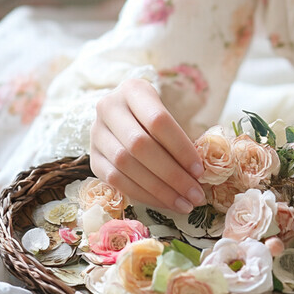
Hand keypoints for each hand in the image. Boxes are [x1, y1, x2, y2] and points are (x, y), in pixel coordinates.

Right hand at [90, 78, 205, 213]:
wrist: (122, 111)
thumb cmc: (153, 111)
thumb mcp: (166, 109)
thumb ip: (179, 135)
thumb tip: (198, 172)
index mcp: (132, 90)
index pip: (158, 121)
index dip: (180, 147)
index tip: (200, 170)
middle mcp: (109, 109)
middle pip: (140, 146)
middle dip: (172, 175)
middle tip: (196, 194)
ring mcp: (97, 134)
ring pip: (126, 166)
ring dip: (158, 190)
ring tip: (184, 203)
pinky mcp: (93, 159)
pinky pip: (116, 181)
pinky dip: (143, 194)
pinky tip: (164, 202)